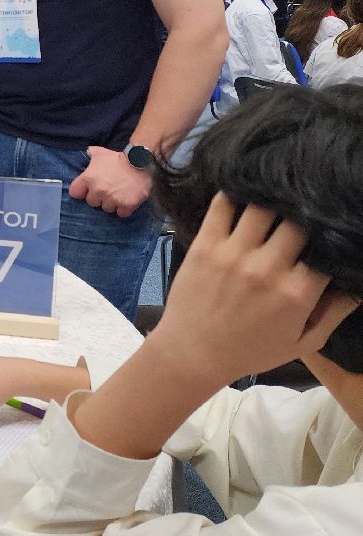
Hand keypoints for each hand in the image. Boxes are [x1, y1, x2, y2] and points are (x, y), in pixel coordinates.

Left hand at [68, 148, 150, 217]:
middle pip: (91, 202)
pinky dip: (123, 209)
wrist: (140, 162)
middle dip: (98, 197)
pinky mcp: (126, 205)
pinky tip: (126, 201)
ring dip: (111, 203)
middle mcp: (98, 191)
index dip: (81, 191)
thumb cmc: (117, 157)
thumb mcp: (99, 153)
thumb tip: (84, 153)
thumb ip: (89, 155)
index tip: (86, 190)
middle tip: (106, 190)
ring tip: (117, 194)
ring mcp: (112, 199)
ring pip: (106, 209)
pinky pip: (121, 213)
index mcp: (88, 179)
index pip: (75, 193)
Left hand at [147, 194, 357, 386]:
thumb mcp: (302, 342)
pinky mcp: (205, 244)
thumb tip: (358, 286)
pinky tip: (243, 187)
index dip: (329, 238)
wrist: (193, 353)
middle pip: (297, 222)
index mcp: (297, 293)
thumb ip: (334, 313)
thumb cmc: (251, 350)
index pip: (325, 249)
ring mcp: (234, 253)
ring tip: (276, 193)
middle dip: (304, 214)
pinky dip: (233, 191)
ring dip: (271, 199)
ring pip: (262, 206)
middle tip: (304, 208)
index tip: (328, 231)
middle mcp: (268, 268)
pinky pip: (221, 205)